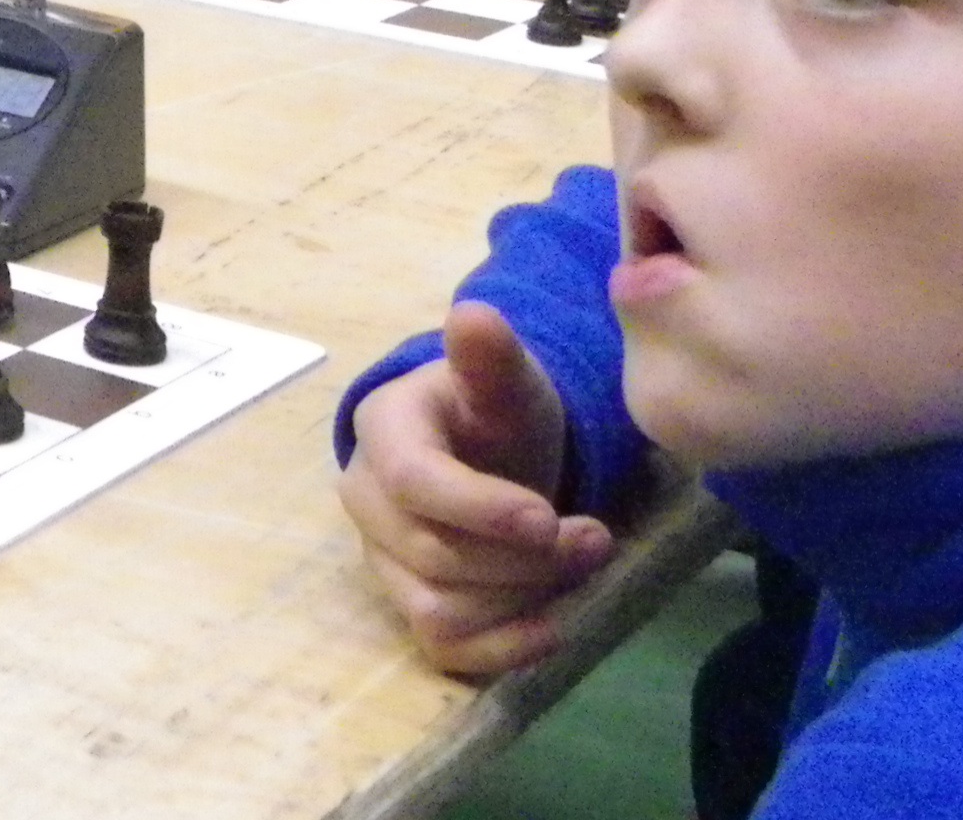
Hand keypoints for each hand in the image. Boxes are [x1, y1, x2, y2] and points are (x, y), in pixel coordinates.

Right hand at [335, 303, 615, 674]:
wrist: (488, 451)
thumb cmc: (494, 410)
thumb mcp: (504, 376)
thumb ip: (489, 355)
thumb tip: (472, 315)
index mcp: (382, 432)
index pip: (412, 481)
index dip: (479, 508)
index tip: (548, 519)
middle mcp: (366, 500)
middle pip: (434, 554)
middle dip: (524, 556)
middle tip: (596, 538)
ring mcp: (382, 559)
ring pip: (439, 607)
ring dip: (522, 597)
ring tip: (582, 566)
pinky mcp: (409, 603)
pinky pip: (444, 647)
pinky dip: (503, 647)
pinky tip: (556, 626)